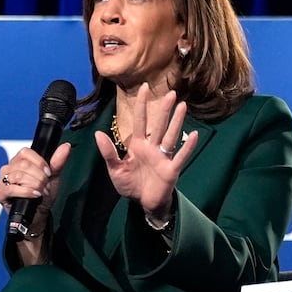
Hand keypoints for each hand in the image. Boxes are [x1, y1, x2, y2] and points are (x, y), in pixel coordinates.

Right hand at [0, 142, 72, 258]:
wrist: (39, 215)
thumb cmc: (43, 195)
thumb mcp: (53, 177)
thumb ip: (58, 162)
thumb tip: (66, 147)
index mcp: (20, 161)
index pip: (25, 152)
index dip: (39, 162)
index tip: (48, 173)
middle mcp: (9, 168)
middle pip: (22, 164)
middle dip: (39, 177)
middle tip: (45, 186)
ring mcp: (3, 180)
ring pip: (17, 175)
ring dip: (34, 185)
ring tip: (41, 192)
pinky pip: (10, 188)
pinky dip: (25, 191)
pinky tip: (34, 195)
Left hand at [97, 83, 197, 221]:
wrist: (143, 204)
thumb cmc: (131, 186)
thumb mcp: (115, 169)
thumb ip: (109, 152)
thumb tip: (98, 133)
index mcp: (138, 146)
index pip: (140, 121)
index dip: (142, 105)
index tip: (144, 87)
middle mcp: (153, 148)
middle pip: (159, 125)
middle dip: (164, 109)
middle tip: (171, 93)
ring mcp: (163, 158)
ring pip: (171, 136)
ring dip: (177, 122)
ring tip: (182, 106)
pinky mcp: (171, 170)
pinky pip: (180, 156)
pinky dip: (187, 146)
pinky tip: (193, 134)